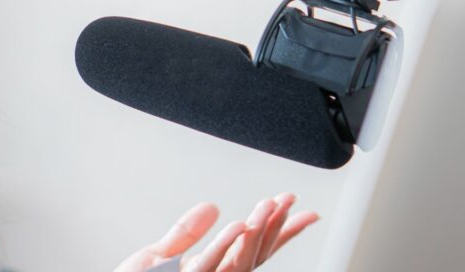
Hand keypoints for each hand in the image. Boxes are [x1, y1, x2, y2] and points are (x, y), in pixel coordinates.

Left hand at [112, 193, 319, 271]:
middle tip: (290, 200)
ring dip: (257, 231)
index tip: (305, 213)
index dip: (282, 232)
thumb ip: (187, 232)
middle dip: (276, 228)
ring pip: (239, 260)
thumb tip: (212, 206)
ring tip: (271, 206)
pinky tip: (240, 225)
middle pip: (255, 255)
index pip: (255, 251)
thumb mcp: (160, 256)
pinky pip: (210, 264)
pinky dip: (226, 245)